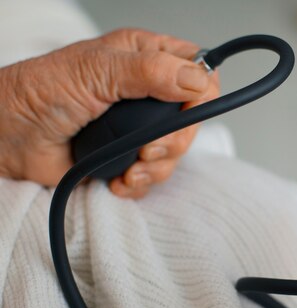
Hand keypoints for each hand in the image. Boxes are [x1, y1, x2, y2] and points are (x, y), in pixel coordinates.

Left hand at [0, 28, 219, 197]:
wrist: (9, 137)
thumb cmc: (40, 91)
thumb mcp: (97, 71)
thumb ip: (150, 71)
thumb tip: (197, 80)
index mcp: (146, 59)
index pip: (199, 71)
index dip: (202, 94)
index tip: (185, 113)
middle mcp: (149, 94)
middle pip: (192, 121)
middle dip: (175, 141)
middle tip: (148, 149)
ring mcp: (140, 127)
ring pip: (176, 153)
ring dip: (156, 168)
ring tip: (130, 168)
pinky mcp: (128, 156)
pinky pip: (154, 176)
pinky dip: (139, 184)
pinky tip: (118, 180)